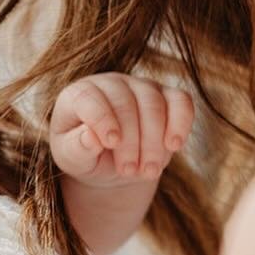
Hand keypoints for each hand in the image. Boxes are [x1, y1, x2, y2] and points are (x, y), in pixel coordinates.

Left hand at [49, 73, 193, 187]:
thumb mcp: (72, 159)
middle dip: (130, 141)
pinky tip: (174, 146)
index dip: (101, 118)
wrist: (112, 164)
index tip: (110, 143)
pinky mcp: (168, 96)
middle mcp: (110, 84)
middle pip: (126, 103)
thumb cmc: (86, 157)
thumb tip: (91, 138)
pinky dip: (180, 123)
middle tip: (129, 171)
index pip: (88, 97)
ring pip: (154, 104)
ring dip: (153, 142)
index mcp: (78, 95)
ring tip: (148, 171)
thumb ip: (76, 149)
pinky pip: (181, 101)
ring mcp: (140, 87)